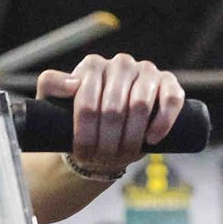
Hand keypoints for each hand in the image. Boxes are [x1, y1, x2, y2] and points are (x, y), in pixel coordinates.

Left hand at [37, 54, 185, 171]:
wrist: (103, 131)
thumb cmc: (75, 118)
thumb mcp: (52, 101)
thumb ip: (51, 85)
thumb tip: (73, 85)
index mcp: (92, 66)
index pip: (86, 101)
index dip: (84, 133)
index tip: (82, 153)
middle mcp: (120, 64)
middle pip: (113, 108)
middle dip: (106, 141)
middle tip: (101, 159)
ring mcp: (146, 72)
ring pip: (140, 105)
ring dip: (130, 138)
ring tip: (122, 156)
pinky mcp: (168, 82)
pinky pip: (171, 99)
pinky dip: (163, 122)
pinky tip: (151, 139)